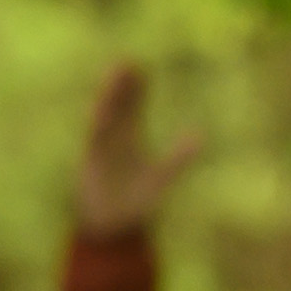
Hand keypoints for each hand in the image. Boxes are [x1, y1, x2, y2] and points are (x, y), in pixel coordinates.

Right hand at [71, 59, 204, 239]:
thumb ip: (179, 157)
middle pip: (119, 107)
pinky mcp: (91, 163)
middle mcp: (114, 140)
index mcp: (131, 140)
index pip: (134, 108)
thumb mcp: (161, 178)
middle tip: (127, 61)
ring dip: (108, 99)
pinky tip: (101, 113)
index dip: (137, 88)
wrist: (114, 230)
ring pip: (105, 118)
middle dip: (122, 86)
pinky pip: (94, 142)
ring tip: (112, 80)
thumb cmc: (137, 204)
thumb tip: (199, 136)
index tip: (141, 66)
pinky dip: (97, 127)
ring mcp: (101, 150)